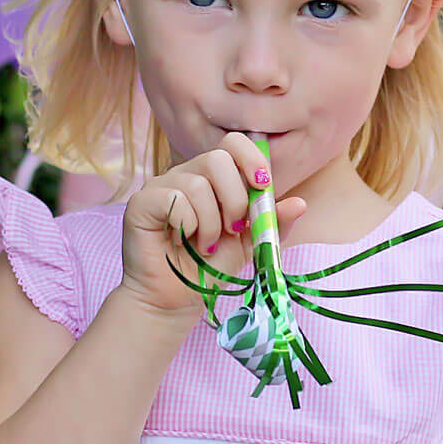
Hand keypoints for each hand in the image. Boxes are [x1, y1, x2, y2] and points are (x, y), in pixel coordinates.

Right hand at [118, 132, 307, 322]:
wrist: (175, 300)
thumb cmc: (208, 268)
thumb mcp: (249, 245)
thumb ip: (271, 223)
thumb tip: (300, 203)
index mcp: (213, 178)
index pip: (234, 143)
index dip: (253, 159)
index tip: (263, 187)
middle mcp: (185, 174)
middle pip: (218, 158)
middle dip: (235, 199)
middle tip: (232, 230)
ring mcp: (161, 185)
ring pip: (198, 183)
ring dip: (211, 223)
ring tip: (206, 245)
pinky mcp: (142, 202)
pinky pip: (174, 198)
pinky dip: (187, 225)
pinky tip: (183, 241)